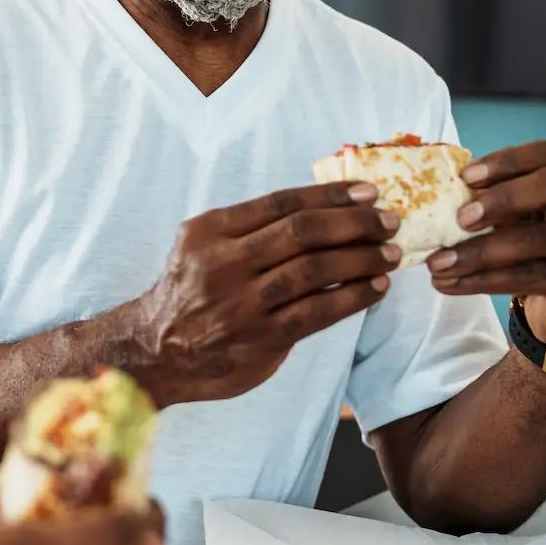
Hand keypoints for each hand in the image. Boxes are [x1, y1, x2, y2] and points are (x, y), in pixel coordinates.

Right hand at [119, 183, 398, 404]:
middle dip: (354, 223)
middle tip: (388, 221)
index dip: (330, 195)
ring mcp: (241, 303)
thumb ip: (249, 231)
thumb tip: (323, 211)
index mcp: (209, 231)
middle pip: (301, 232)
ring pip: (314, 270)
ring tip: (389, 254)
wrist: (156, 352)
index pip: (280, 203)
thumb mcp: (201, 248)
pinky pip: (317, 312)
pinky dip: (352, 297)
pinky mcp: (260, 338)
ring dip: (361, 258)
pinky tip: (375, 288)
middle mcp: (222, 262)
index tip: (367, 192)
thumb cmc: (190, 294)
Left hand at [424, 141, 545, 349]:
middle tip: (461, 218)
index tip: (465, 176)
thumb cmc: (540, 238)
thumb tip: (437, 190)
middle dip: (504, 198)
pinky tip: (451, 283)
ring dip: (480, 251)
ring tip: (437, 263)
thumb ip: (495, 196)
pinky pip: (529, 278)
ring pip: (537, 239)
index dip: (508, 161)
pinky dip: (484, 280)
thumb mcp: (524, 210)